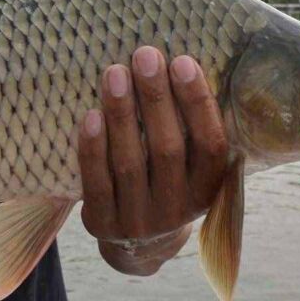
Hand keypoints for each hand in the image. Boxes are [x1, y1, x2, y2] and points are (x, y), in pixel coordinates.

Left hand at [78, 47, 228, 275]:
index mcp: (209, 189)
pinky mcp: (103, 224)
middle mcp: (179, 209)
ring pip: (129, 162)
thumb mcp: (192, 167)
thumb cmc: (169, 182)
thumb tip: (181, 62)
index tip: (183, 61)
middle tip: (145, 55)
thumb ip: (193, 129)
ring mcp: (140, 220)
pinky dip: (93, 148)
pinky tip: (90, 114)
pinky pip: (97, 182)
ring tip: (115, 72)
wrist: (140, 245)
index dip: (197, 103)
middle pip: (167, 148)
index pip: (209, 144)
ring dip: (122, 113)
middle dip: (156, 98)